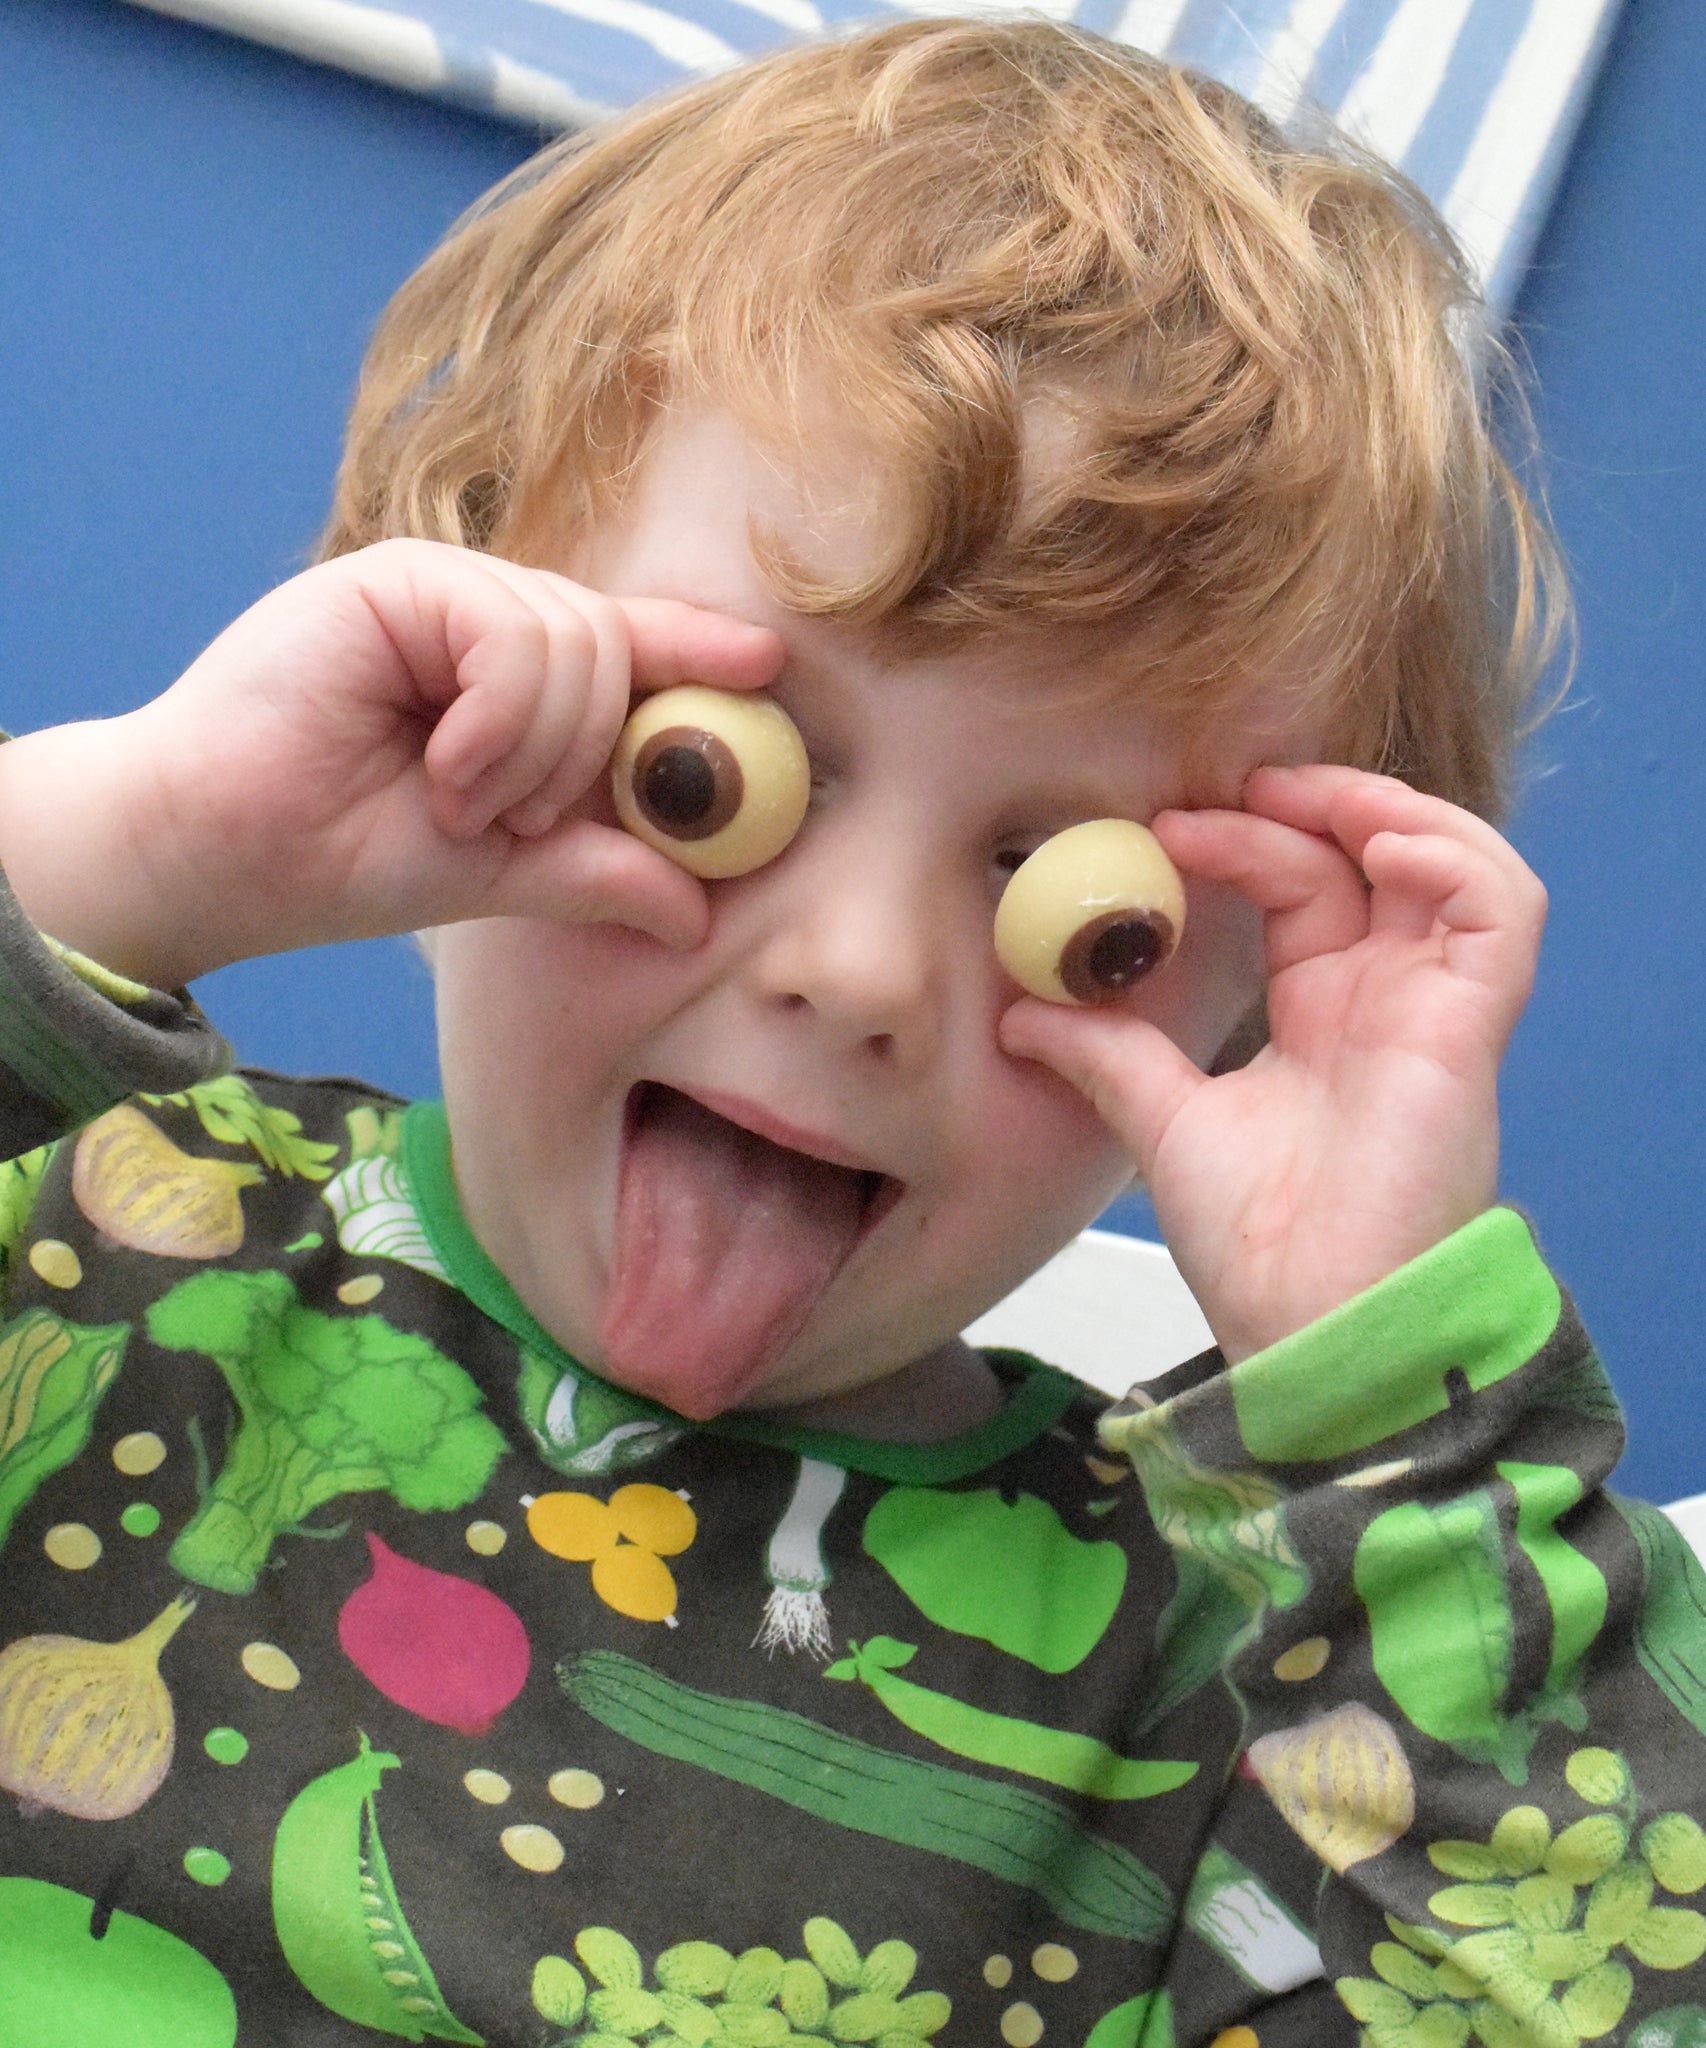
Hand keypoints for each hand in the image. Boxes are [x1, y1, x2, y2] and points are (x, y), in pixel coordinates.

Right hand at [0, 540, 783, 984]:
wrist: (215, 856)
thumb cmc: (338, 858)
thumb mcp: (498, 872)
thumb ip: (596, 870)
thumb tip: (698, 913)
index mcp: (506, 677)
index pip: (623, 648)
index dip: (695, 652)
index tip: (765, 671)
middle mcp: (479, 618)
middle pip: (614, 653)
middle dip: (581, 762)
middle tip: (502, 821)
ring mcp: (438, 590)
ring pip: (576, 645)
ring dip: (533, 755)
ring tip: (455, 801)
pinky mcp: (397, 580)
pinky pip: (517, 637)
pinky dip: (501, 724)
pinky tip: (445, 771)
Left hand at [999, 766, 1546, 1360]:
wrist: (1311, 1322)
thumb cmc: (1258, 1244)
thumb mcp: (1163, 1121)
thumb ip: (1107, 1055)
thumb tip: (1022, 1011)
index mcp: (1321, 1014)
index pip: (1300, 887)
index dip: (1246, 840)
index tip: (1165, 827)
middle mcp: (1384, 1000)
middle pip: (1368, 860)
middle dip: (1309, 803)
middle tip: (1237, 786)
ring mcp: (1435, 1009)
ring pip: (1451, 864)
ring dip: (1384, 810)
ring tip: (1305, 796)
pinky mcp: (1473, 1027)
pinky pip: (1503, 911)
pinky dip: (1451, 856)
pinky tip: (1377, 843)